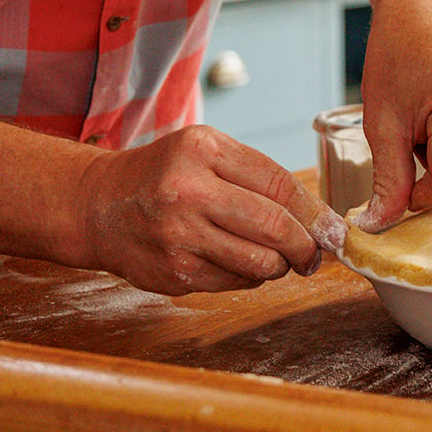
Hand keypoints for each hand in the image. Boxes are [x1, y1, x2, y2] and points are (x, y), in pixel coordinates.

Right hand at [77, 126, 346, 294]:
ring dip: (279, 266)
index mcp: (203, 150)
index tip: (335, 230)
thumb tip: (321, 221)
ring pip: (261, 263)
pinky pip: (236, 282)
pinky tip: (235, 260)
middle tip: (313, 254)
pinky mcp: (175, 273)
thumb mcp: (205, 152)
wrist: (96, 205)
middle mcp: (189, 190)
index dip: (315, 213)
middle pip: (275, 227)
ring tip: (274, 258)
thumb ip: (260, 177)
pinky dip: (248, 276)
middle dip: (305, 246)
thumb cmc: (163, 176)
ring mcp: (180, 235)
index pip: (280, 184)